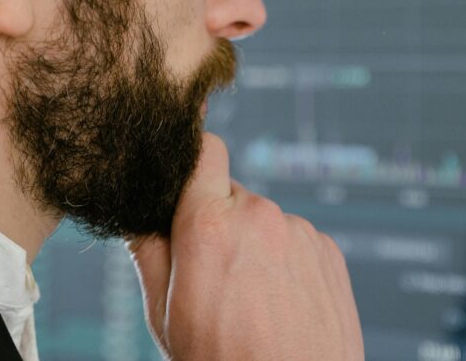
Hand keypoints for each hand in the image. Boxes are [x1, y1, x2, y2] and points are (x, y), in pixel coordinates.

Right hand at [127, 132, 363, 359]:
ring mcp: (301, 233)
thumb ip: (147, 253)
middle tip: (212, 276)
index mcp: (210, 225)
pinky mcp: (330, 251)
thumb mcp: (165, 316)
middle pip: (231, 195)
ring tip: (250, 301)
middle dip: (219, 222)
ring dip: (254, 246)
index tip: (186, 184)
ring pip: (265, 222)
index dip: (193, 162)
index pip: (205, 151)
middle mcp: (261, 216)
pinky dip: (286, 264)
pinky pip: (297, 243)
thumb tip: (135, 215)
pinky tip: (279, 305)